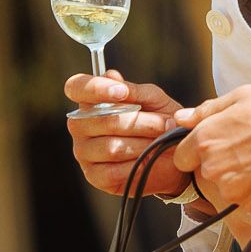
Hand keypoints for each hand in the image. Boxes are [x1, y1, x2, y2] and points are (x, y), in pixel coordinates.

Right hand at [66, 73, 190, 199]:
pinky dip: (138, 164)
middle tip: (167, 124)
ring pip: (111, 147)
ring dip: (144, 144)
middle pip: (104, 120)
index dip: (95, 88)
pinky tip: (151, 159)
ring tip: (162, 141)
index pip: (75, 87)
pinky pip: (114, 170)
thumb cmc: (160, 120)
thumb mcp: (153, 100)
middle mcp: (79, 125)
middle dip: (142, 122)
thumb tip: (110, 75)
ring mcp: (83, 152)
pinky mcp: (94, 176)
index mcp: (90, 101)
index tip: (122, 92)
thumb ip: (133, 90)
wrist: (174, 156)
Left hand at [171, 84, 250, 219]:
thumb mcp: (245, 96)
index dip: (199, 150)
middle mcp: (215, 170)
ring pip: (231, 189)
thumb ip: (208, 111)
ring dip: (245, 178)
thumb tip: (183, 118)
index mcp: (206, 140)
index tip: (220, 144)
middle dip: (225, 162)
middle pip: (208, 173)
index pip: (182, 156)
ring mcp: (237, 192)